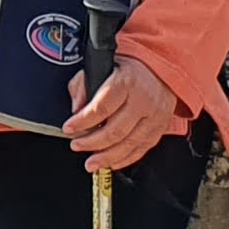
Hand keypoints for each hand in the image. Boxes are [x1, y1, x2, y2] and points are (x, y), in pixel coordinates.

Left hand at [66, 52, 184, 171]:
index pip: (102, 108)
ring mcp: (154, 116)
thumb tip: (76, 108)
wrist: (159, 69)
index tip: (69, 128)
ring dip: (107, 157)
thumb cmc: (128, 69)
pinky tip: (111, 162)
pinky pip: (141, 149)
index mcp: (127, 82)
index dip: (82, 121)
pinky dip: (125, 159)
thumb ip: (83, 85)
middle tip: (77, 146)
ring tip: (91, 162)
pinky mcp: (160, 128)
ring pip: (128, 144)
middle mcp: (143, 100)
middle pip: (115, 130)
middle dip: (92, 142)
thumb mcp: (102, 66)